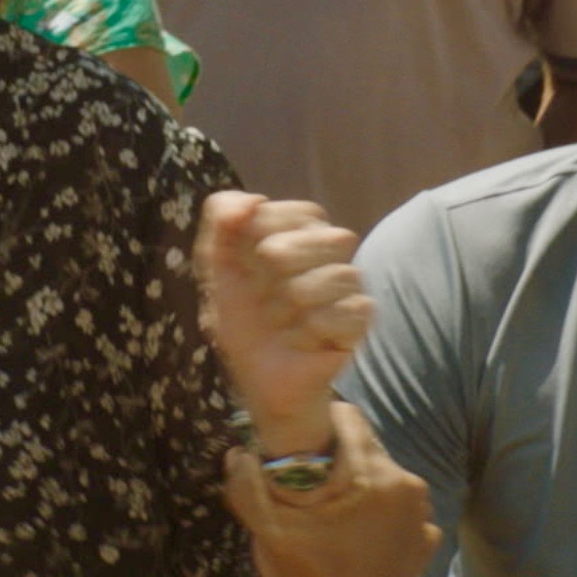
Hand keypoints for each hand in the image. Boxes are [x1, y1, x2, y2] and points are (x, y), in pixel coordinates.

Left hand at [200, 190, 371, 456]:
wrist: (259, 376)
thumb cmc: (242, 317)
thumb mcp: (216, 265)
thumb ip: (222, 219)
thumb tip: (252, 200)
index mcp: (299, 229)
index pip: (293, 212)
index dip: (260, 239)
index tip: (245, 263)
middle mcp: (331, 249)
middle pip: (312, 239)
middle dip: (271, 275)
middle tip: (263, 297)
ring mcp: (350, 283)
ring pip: (326, 279)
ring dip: (288, 307)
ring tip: (282, 321)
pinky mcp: (361, 318)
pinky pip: (344, 313)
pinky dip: (312, 330)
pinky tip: (304, 339)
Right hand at [222, 403, 438, 576]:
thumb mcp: (270, 536)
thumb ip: (248, 487)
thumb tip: (238, 453)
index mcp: (375, 475)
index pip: (346, 415)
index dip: (313, 421)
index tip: (288, 444)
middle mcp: (408, 486)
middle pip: (361, 445)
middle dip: (327, 458)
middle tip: (297, 485)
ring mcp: (421, 515)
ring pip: (376, 475)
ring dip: (349, 484)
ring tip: (321, 515)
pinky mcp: (423, 539)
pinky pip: (391, 506)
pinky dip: (370, 511)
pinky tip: (347, 537)